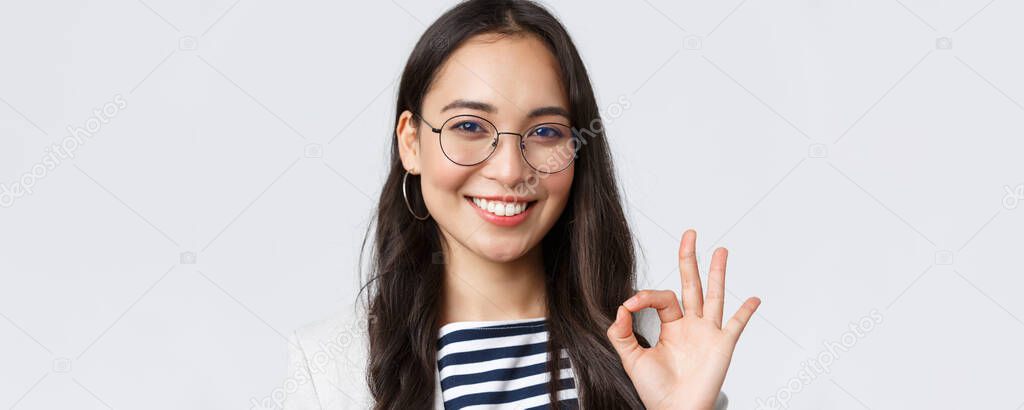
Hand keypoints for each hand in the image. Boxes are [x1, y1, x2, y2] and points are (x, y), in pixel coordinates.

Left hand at [606, 229, 760, 409]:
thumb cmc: (656, 391)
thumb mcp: (631, 359)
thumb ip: (622, 333)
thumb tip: (621, 307)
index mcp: (670, 326)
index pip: (662, 297)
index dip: (645, 296)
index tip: (631, 304)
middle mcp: (690, 325)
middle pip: (690, 284)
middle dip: (689, 259)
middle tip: (689, 234)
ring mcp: (708, 333)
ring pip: (714, 295)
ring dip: (717, 272)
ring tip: (720, 250)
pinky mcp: (722, 345)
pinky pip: (736, 324)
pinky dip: (745, 311)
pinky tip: (753, 297)